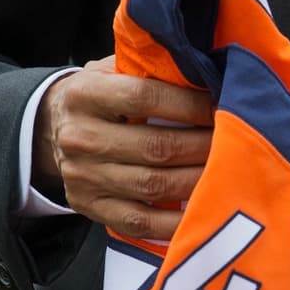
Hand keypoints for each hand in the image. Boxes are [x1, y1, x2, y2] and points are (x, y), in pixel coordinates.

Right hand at [34, 54, 213, 243]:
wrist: (51, 128)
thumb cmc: (100, 94)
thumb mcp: (112, 69)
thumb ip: (150, 68)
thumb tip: (207, 69)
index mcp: (85, 95)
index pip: (146, 98)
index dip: (191, 104)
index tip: (224, 105)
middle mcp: (80, 137)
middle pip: (155, 147)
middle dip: (204, 145)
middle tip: (238, 142)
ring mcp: (84, 177)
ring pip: (153, 185)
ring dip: (198, 180)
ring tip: (229, 171)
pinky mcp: (91, 207)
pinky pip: (141, 221)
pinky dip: (176, 220)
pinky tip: (204, 210)